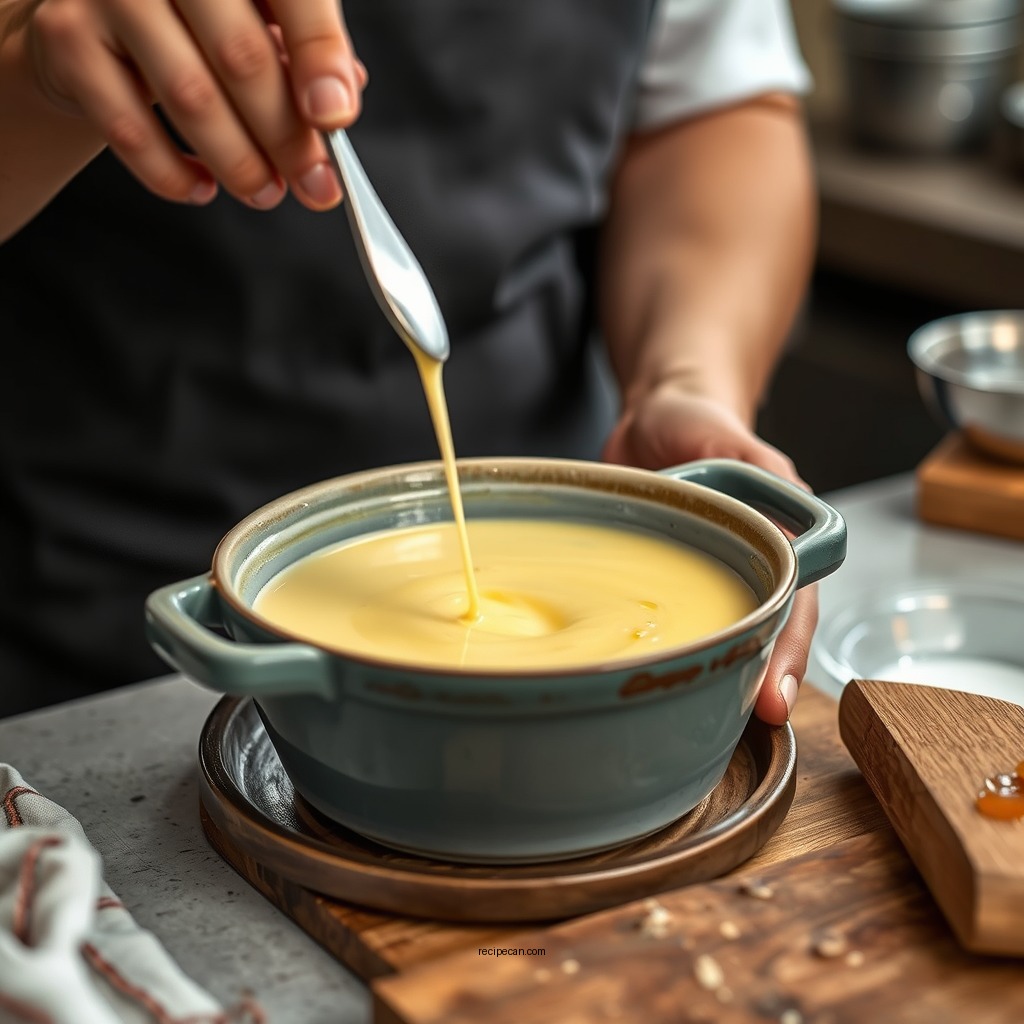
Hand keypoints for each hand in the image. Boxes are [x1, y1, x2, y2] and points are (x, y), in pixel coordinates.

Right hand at [24, 0, 365, 209]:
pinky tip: (201, 186)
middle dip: (288, 139)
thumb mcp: (260, 17)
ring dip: (239, 164)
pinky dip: (172, 172)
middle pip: (243, 58)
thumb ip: (303, 51)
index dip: (320, 60)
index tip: (335, 119)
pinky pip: (128, 127)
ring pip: (190, 97)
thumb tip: (340, 101)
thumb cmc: (195, 15)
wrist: (97, 10)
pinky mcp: (67, 34)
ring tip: (265, 193)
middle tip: (315, 186)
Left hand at [602, 385, 817, 725]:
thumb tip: (788, 496)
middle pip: (762, 633)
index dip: (788, 651)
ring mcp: (705, 578)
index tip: (776, 695)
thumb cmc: (700, 422)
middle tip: (745, 723)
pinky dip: (672, 652)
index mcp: (777, 539)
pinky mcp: (663, 580)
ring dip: (719, 675)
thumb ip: (760, 466)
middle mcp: (747, 567)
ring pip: (720, 635)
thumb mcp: (733, 437)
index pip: (795, 605)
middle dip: (757, 679)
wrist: (653, 415)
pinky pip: (672, 622)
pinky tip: (656, 680)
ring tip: (705, 719)